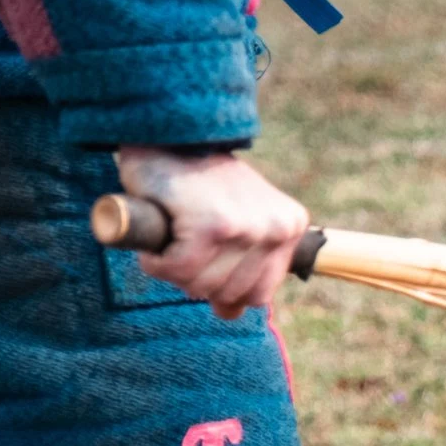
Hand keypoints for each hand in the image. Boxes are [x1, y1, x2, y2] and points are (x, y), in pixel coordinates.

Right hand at [115, 147, 308, 319]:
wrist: (167, 131)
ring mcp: (247, 228)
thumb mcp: (235, 219)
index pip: (258, 294)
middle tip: (180, 241)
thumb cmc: (194, 178)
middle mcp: (277, 229)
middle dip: (194, 277)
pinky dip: (156, 261)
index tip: (204, 257)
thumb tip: (231, 313)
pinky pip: (177, 270)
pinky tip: (156, 237)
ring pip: (201, 286)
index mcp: (289, 228)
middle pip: (229, 294)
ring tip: (171, 236)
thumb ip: (243, 265)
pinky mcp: (212, 227)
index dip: (222, 286)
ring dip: (174, 270)